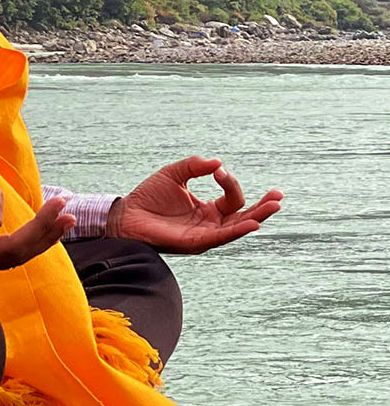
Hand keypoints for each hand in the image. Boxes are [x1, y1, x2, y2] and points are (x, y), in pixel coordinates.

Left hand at [106, 154, 281, 253]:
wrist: (125, 215)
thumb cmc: (148, 197)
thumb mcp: (174, 174)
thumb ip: (195, 166)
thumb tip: (217, 162)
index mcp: (207, 210)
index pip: (231, 198)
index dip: (229, 181)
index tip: (217, 170)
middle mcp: (210, 224)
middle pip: (243, 216)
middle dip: (262, 207)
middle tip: (279, 196)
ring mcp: (204, 235)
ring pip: (236, 228)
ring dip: (256, 217)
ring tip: (274, 206)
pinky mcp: (195, 242)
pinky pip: (220, 237)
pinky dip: (236, 230)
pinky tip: (252, 223)